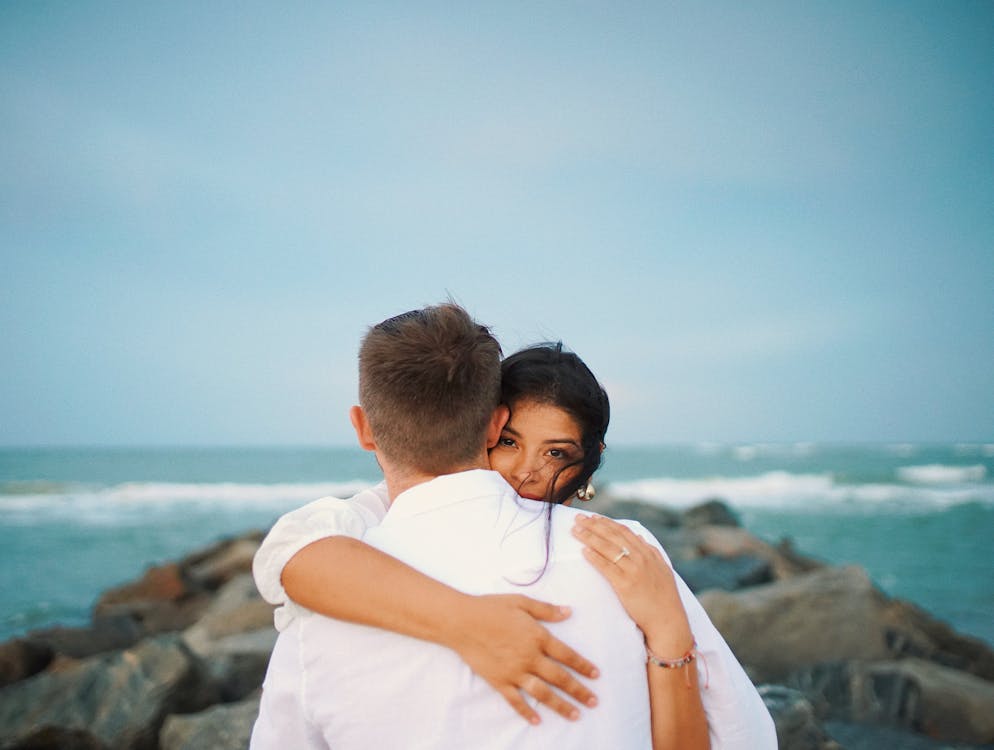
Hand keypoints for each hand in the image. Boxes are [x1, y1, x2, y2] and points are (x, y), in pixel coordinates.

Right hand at [447, 594, 599, 724]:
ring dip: (561, 705)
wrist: (462, 621)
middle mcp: (529, 657)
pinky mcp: (499, 681)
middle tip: (594, 702)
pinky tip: (537, 721)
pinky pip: (515, 700)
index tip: (596, 675)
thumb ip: (546, 609)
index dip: (583, 665)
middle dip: (579, 691)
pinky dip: (526, 711)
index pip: (567, 654)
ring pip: (542, 693)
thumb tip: (568, 611)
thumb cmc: (491, 608)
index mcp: (537, 636)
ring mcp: (514, 672)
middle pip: (560, 678)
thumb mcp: (521, 602)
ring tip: (575, 715)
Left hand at [572, 515, 692, 655]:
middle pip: (613, 536)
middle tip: (578, 518)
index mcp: (648, 553)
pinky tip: (584, 551)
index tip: (594, 517)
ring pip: (608, 548)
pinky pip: (607, 568)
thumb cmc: (665, 598)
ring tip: (576, 530)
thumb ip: (651, 552)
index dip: (607, 523)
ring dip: (590, 537)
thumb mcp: (662, 569)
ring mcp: (633, 571)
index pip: (624, 532)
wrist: (668, 620)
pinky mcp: (625, 585)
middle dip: (594, 525)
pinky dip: (595, 558)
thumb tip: (639, 538)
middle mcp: (641, 558)